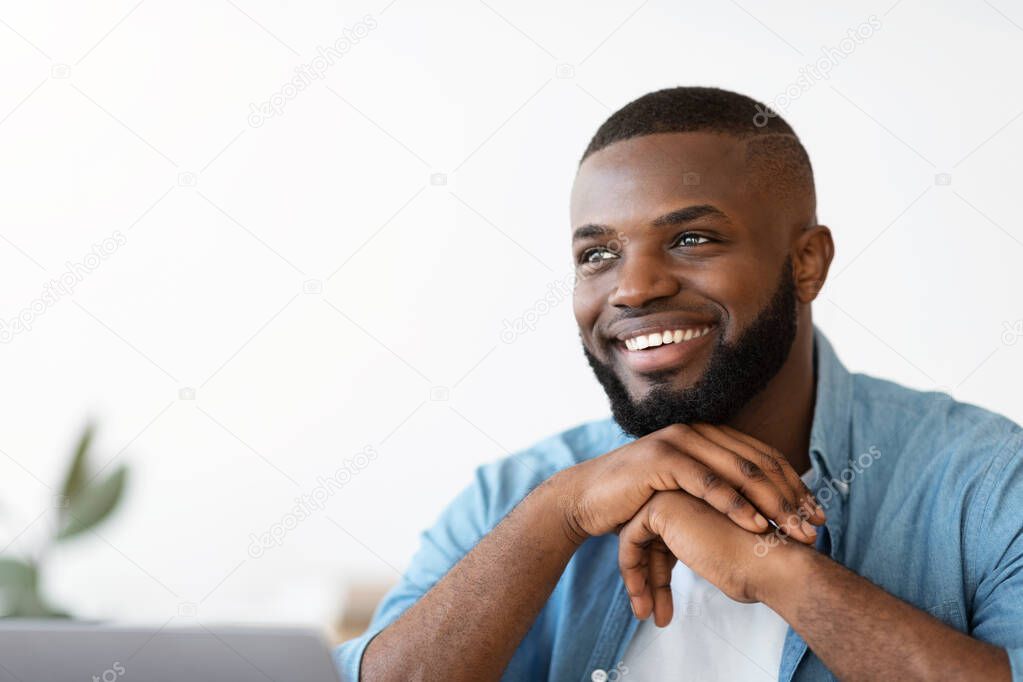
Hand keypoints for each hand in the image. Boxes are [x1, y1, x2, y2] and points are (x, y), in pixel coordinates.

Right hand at [550, 423, 823, 545]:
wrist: (587, 499)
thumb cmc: (637, 499)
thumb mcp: (684, 490)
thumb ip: (716, 488)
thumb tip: (760, 506)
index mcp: (708, 436)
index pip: (764, 457)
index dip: (795, 486)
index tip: (817, 515)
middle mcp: (697, 432)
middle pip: (759, 463)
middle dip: (791, 497)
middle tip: (814, 527)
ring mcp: (678, 441)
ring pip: (739, 471)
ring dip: (772, 503)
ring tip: (793, 530)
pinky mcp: (661, 459)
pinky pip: (707, 482)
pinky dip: (735, 504)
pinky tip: (755, 525)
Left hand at [617, 489, 810, 625]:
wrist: (772, 561)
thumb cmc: (759, 566)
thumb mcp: (721, 555)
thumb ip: (700, 551)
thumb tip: (673, 569)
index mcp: (698, 500)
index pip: (665, 535)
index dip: (660, 570)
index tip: (658, 604)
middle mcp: (682, 491)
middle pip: (648, 536)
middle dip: (646, 576)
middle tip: (645, 610)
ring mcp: (671, 493)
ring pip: (636, 538)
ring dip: (637, 579)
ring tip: (644, 614)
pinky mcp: (660, 507)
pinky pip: (629, 541)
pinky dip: (632, 573)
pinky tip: (643, 605)